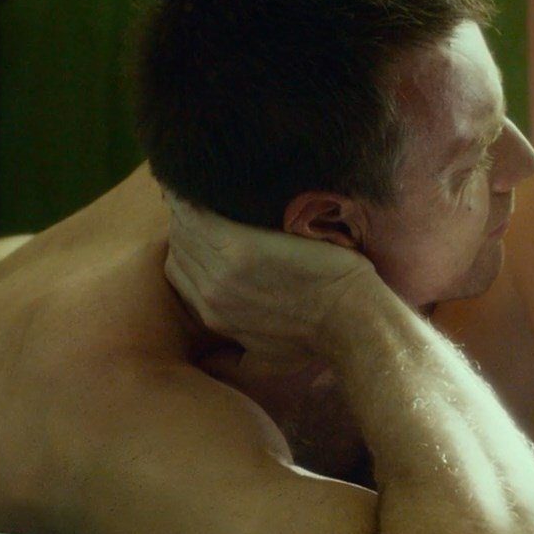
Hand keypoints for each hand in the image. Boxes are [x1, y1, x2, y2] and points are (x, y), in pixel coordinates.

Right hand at [163, 195, 377, 370]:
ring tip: (205, 175)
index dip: (189, 241)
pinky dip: (194, 191)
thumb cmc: (321, 339)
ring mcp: (221, 272)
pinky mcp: (240, 248)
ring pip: (186, 223)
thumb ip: (236, 358)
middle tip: (207, 192)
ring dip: (192, 198)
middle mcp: (209, 294)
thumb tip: (218, 363)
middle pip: (180, 242)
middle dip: (188, 217)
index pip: (179, 267)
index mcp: (213, 315)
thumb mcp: (268, 362)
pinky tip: (200, 170)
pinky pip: (198, 211)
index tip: (204, 221)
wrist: (353, 322)